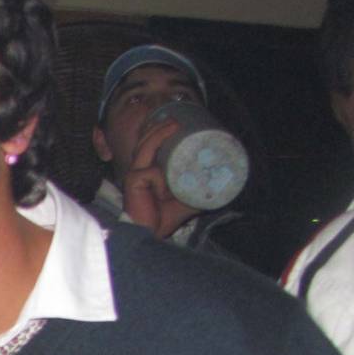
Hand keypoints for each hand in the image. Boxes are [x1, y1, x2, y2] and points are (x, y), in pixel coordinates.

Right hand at [120, 119, 201, 238]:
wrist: (150, 234)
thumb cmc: (163, 219)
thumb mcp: (186, 200)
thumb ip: (197, 190)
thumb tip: (220, 183)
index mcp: (147, 173)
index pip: (150, 148)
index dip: (159, 134)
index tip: (175, 125)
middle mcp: (138, 171)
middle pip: (145, 143)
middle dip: (158, 128)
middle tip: (175, 120)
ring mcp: (134, 175)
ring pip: (144, 148)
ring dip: (158, 134)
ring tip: (172, 125)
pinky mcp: (133, 181)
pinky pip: (152, 173)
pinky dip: (160, 181)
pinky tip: (162, 194)